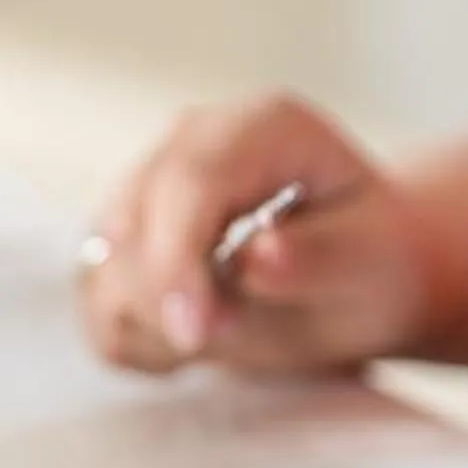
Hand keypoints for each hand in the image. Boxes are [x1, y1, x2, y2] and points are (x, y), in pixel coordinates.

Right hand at [80, 94, 441, 375]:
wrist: (354, 275)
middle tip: (228, 340)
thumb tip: (256, 258)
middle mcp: (190, 143)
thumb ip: (316, 259)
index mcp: (262, 127)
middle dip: (167, 303)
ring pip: (104, 270)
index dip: (178, 262)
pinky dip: (142, 341)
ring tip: (227, 330)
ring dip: (157, 326)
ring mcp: (144, 188)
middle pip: (131, 227)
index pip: (190, 183)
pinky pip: (98, 307)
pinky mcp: (116, 241)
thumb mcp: (369, 261)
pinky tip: (194, 336)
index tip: (196, 334)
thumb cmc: (368, 262)